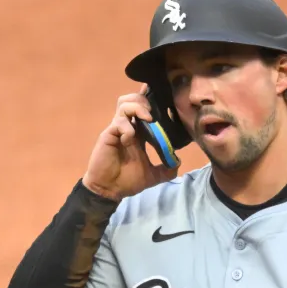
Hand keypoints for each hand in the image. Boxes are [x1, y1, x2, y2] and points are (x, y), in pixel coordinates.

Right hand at [82, 84, 178, 201]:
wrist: (110, 190)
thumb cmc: (127, 181)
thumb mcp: (153, 176)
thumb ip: (167, 170)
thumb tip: (178, 162)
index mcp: (139, 134)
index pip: (144, 110)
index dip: (151, 100)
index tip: (163, 97)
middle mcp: (128, 127)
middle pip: (132, 100)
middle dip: (144, 100)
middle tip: (154, 112)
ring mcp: (117, 129)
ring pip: (124, 104)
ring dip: (137, 107)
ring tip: (147, 117)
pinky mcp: (108, 134)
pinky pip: (118, 122)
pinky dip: (127, 127)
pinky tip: (130, 139)